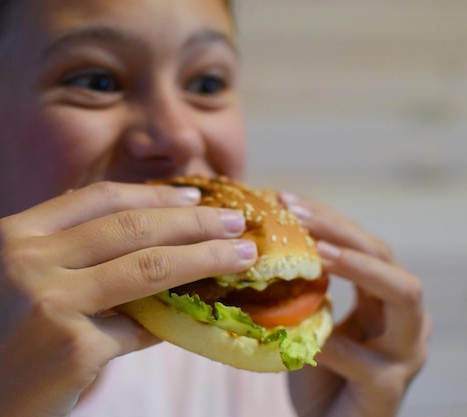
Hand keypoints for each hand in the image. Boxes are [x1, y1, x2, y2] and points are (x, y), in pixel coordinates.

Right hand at [0, 182, 256, 416]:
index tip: (196, 196)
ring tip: (241, 256)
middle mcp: (27, 259)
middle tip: (234, 222)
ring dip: (205, 260)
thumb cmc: (7, 341)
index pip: (100, 198)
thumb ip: (80, 254)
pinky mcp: (73, 346)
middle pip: (131, 227)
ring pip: (148, 268)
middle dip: (194, 221)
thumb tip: (163, 237)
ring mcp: (49, 302)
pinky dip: (172, 321)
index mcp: (16, 233)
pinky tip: (194, 318)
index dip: (155, 195)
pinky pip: (141, 327)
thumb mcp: (27, 281)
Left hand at [280, 193, 430, 416]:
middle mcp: (403, 320)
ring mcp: (404, 354)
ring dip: (358, 268)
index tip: (284, 199)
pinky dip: (332, 343)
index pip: (364, 244)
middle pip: (387, 258)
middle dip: (342, 231)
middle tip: (295, 214)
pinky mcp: (388, 390)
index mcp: (383, 299)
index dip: (327, 218)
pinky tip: (302, 334)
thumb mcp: (308, 321)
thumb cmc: (319, 372)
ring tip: (316, 252)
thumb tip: (255, 242)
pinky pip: (365, 361)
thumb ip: (300, 288)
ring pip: (403, 297)